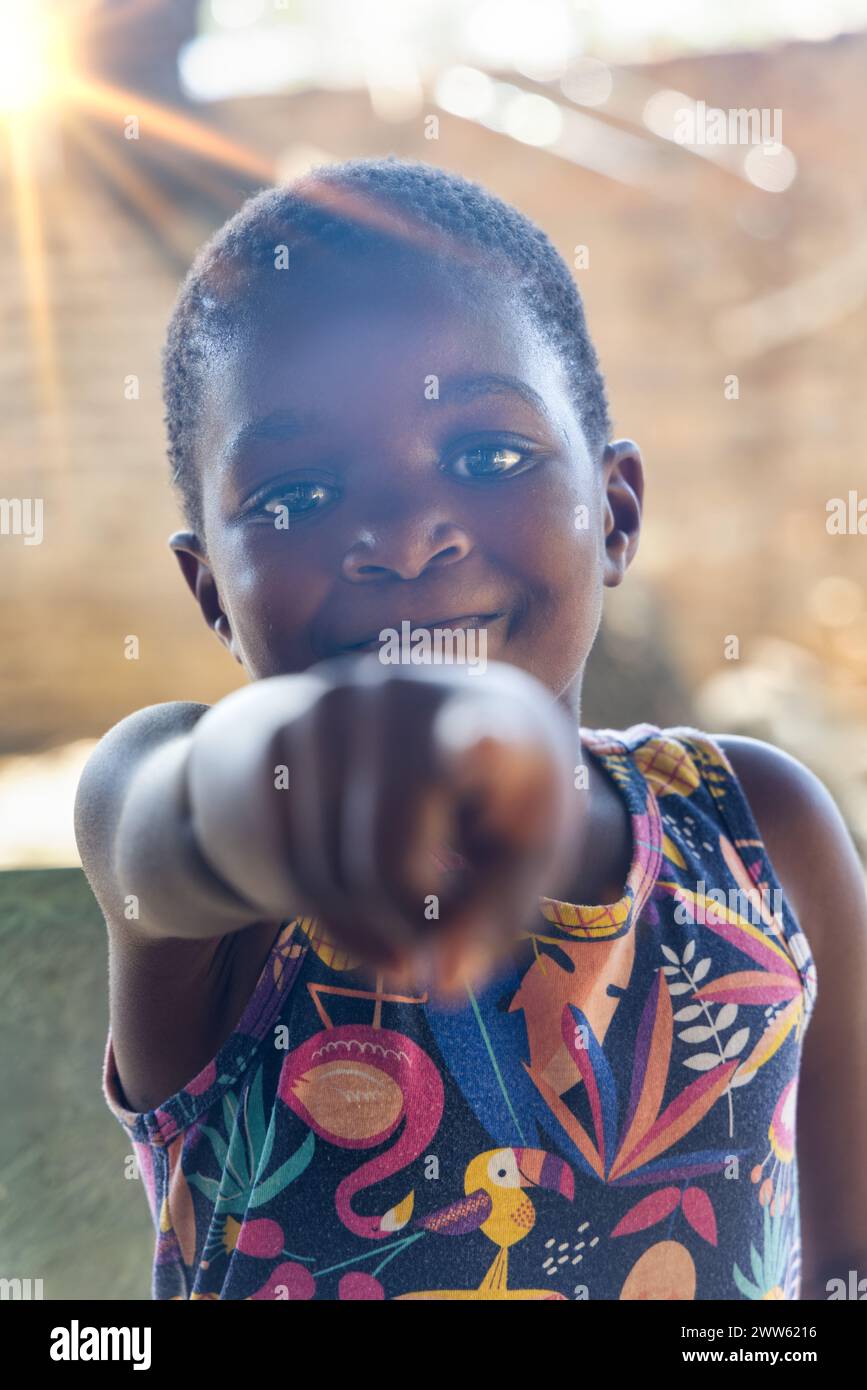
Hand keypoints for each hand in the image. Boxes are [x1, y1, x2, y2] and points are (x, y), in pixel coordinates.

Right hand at [187, 657, 581, 998]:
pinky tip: (371, 908)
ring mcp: (332, 711)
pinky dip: (331, 913)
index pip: (484, 734)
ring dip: (371, 928)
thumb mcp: (526, 851)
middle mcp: (406, 701)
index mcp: (497, 722)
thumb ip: (498, 919)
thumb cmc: (500, 796)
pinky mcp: (282, 735)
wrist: (436, 716)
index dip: (480, 743)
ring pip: (325, 874)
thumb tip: (443, 982)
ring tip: (417, 915)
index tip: (480, 740)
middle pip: (385, 866)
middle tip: (442, 941)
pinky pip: (288, 860)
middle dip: (413, 928)